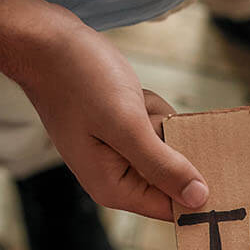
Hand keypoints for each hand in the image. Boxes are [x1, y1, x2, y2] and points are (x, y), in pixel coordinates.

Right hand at [13, 21, 206, 219]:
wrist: (44, 42)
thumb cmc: (78, 81)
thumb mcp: (126, 125)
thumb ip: (163, 165)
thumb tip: (199, 199)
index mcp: (115, 188)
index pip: (172, 208)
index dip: (196, 189)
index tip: (205, 160)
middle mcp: (116, 177)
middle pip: (173, 172)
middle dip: (167, 138)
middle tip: (141, 115)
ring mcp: (117, 154)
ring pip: (167, 144)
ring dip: (157, 116)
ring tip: (129, 100)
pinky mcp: (120, 132)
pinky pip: (155, 125)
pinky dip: (147, 105)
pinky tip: (126, 93)